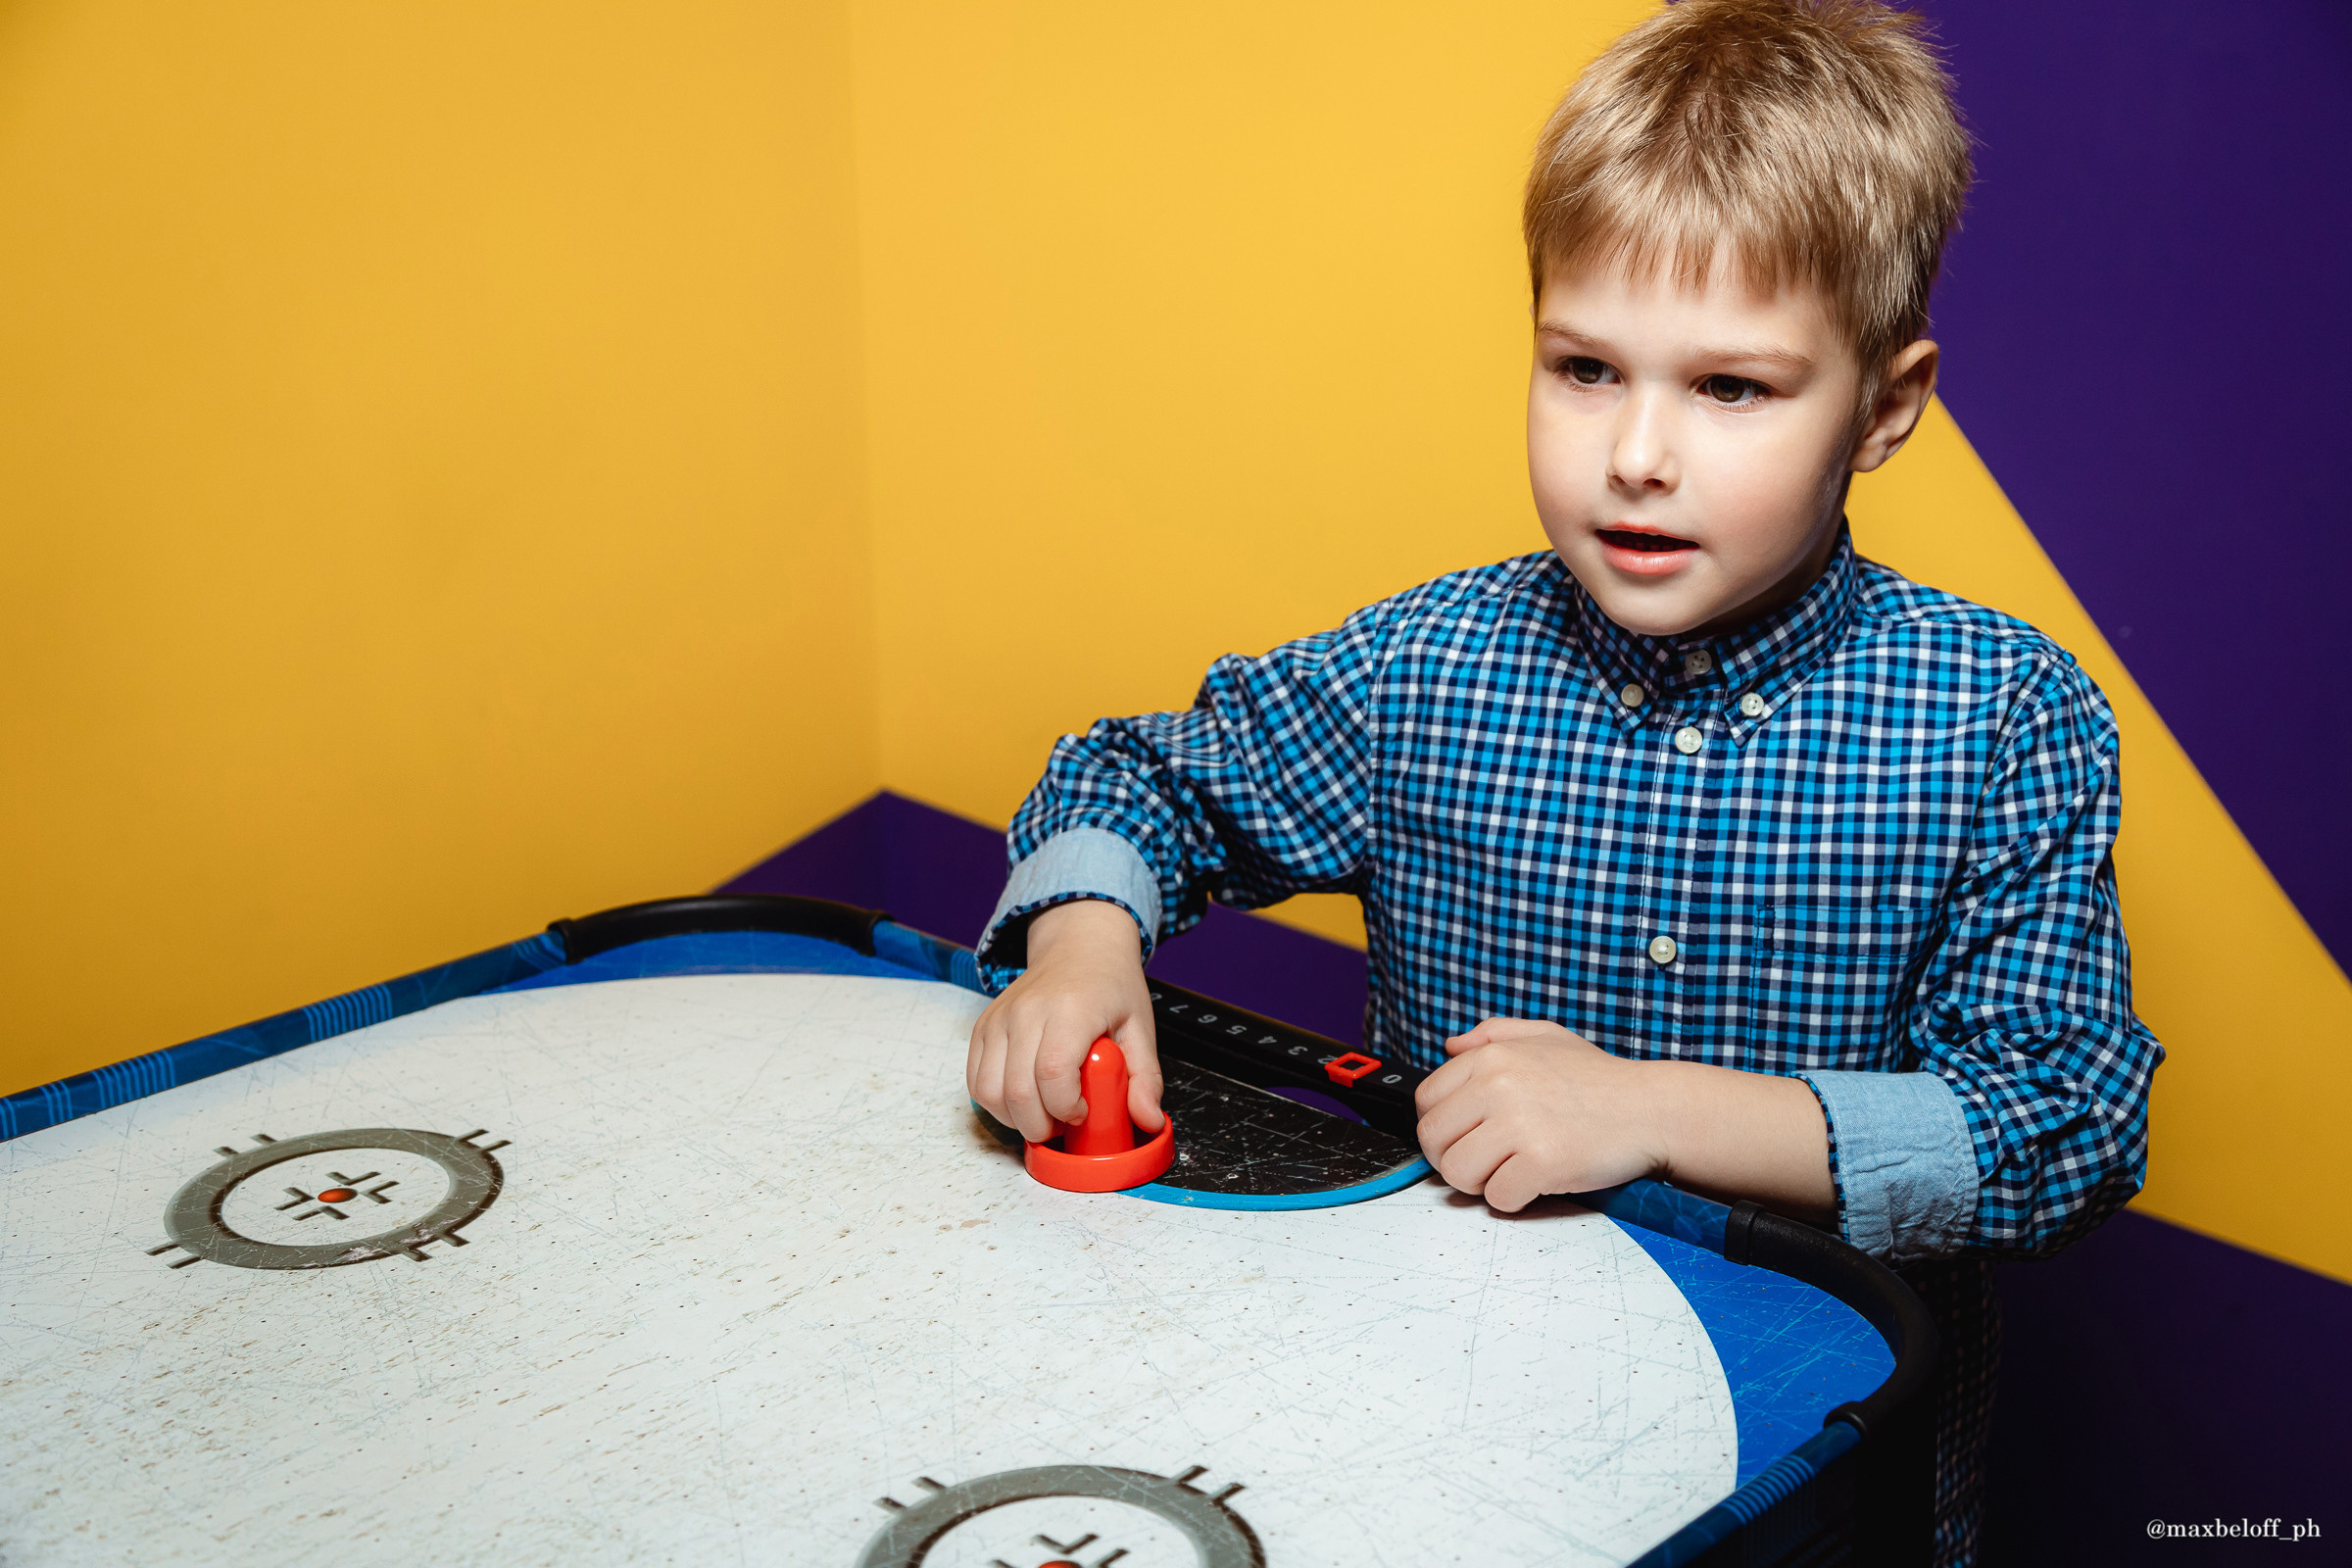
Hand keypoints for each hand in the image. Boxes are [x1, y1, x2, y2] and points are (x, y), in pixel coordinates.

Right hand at [967, 899, 1162, 1142]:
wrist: (1078, 944)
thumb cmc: (1110, 986)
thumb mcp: (1140, 1027)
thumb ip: (1145, 1077)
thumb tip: (1147, 1121)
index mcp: (1071, 1010)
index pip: (1054, 1073)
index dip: (1066, 1108)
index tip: (1083, 1113)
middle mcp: (1027, 1012)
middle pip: (1018, 1091)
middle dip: (1041, 1126)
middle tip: (1063, 1124)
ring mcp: (999, 1018)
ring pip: (989, 1091)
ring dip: (1014, 1118)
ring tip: (1042, 1113)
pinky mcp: (983, 1026)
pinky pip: (976, 1080)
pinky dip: (995, 1102)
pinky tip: (1022, 1100)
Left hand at [1412, 1018, 1666, 1212]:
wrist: (1652, 1109)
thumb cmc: (1600, 1079)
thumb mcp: (1545, 1036)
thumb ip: (1492, 1034)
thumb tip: (1451, 1047)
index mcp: (1492, 1057)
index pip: (1426, 1101)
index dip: (1441, 1126)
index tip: (1463, 1135)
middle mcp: (1499, 1086)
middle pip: (1433, 1141)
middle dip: (1454, 1157)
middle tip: (1486, 1160)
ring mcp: (1520, 1124)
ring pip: (1457, 1173)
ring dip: (1480, 1181)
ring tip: (1510, 1169)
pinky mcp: (1542, 1163)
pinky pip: (1497, 1197)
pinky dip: (1514, 1198)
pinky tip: (1536, 1180)